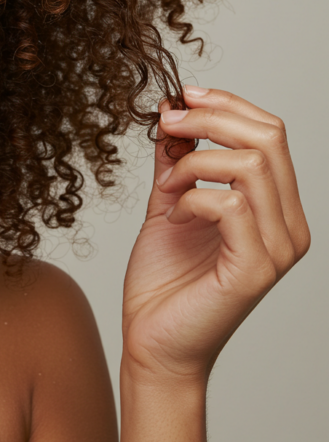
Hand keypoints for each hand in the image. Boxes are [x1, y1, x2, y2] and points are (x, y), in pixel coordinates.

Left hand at [122, 86, 309, 385]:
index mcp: (277, 208)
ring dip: (195, 162)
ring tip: (166, 187)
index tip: (183, 97)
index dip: (227, 104)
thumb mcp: (170, 202)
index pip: (271, 133)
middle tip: (168, 123)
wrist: (153, 343)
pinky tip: (173, 215)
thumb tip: (177, 112)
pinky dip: (193, 198)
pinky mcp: (255, 268)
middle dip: (212, 118)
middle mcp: (288, 226)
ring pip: (251, 165)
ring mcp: (278, 249)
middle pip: (269, 138)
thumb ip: (180, 160)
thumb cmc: (165, 282)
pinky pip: (231, 204)